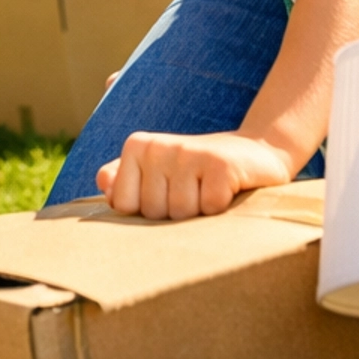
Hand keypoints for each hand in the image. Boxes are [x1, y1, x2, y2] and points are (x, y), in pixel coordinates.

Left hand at [96, 130, 295, 220]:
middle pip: (153, 212)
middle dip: (175, 213)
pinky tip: (228, 190)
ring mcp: (189, 152)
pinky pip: (209, 209)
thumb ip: (124, 180)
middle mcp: (159, 145)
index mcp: (137, 146)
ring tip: (209, 190)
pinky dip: (221, 208)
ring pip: (181, 213)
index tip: (169, 193)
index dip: (149, 211)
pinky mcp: (220, 165)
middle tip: (194, 191)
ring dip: (199, 213)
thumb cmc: (198, 172)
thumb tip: (104, 184)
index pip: (124, 206)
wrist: (254, 155)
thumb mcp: (158, 173)